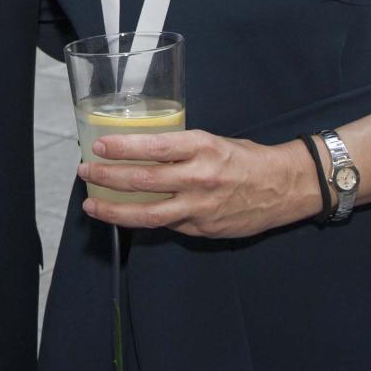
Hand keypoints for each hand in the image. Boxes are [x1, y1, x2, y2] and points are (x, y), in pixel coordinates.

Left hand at [78, 130, 316, 237]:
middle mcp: (199, 177)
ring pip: (148, 213)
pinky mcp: (202, 229)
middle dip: (108, 177)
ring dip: (114, 210)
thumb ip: (181, 150)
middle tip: (85, 172)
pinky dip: (143, 220)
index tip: (98, 146)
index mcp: (202, 147)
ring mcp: (200, 207)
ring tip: (92, 205)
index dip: (122, 148)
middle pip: (143, 180)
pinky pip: (166, 225)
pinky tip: (125, 216)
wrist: (284, 187)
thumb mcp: (214, 142)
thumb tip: (143, 154)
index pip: (154, 147)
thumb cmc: (246, 158)